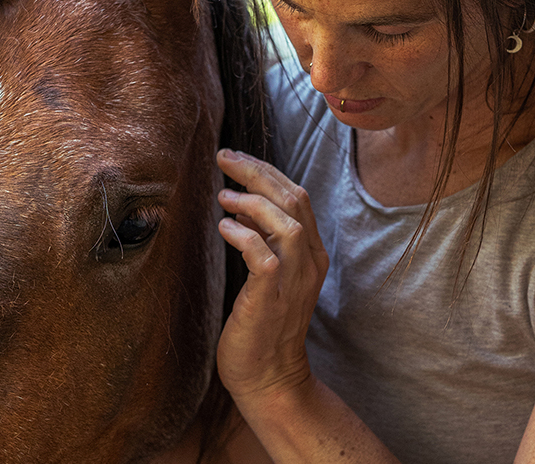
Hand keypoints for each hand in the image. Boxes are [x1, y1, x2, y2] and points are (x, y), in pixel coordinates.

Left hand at [215, 149, 329, 405]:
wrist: (268, 377)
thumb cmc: (262, 324)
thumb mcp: (268, 275)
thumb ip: (263, 240)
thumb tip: (238, 204)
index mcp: (311, 254)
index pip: (298, 197)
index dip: (267, 171)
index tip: (236, 158)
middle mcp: (309, 264)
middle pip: (294, 201)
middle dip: (258, 172)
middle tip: (225, 158)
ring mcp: (293, 282)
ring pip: (288, 225)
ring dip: (253, 202)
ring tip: (223, 196)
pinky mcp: (271, 300)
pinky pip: (264, 258)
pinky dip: (244, 236)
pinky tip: (223, 227)